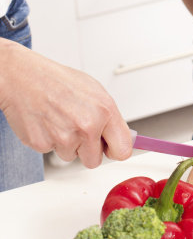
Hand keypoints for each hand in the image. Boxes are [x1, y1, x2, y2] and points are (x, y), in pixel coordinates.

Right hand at [0, 40, 132, 167]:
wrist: (24, 77)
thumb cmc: (58, 81)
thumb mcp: (94, 91)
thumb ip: (109, 117)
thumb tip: (122, 136)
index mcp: (104, 111)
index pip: (123, 150)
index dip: (116, 151)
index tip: (112, 149)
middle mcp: (87, 126)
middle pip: (95, 160)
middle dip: (88, 150)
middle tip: (79, 130)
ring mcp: (64, 138)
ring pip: (72, 157)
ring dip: (67, 144)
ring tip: (60, 120)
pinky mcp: (43, 145)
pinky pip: (52, 152)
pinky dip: (50, 141)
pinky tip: (48, 122)